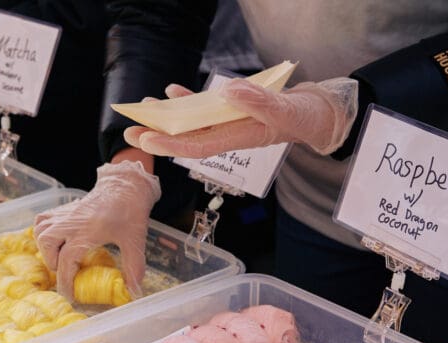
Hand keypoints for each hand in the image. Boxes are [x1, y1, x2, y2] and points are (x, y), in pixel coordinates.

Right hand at [34, 160, 160, 299]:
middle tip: (66, 270)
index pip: (66, 260)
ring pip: (40, 231)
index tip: (70, 295)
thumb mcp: (135, 240)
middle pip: (47, 243)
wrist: (126, 185)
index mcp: (87, 231)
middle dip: (53, 262)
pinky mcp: (64, 209)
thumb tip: (134, 291)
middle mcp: (71, 222)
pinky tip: (55, 239)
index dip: (65, 281)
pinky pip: (42, 220)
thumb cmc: (130, 212)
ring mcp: (66, 214)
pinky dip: (43, 232)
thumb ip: (134, 266)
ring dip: (46, 248)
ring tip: (59, 256)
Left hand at [126, 77, 358, 157]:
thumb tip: (228, 92)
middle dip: (159, 135)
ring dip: (168, 118)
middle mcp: (229, 134)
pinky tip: (171, 92)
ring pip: (192, 122)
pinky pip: (205, 108)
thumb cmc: (305, 117)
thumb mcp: (287, 110)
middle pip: (188, 137)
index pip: (198, 146)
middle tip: (130, 132)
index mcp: (239, 139)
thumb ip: (259, 102)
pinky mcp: (233, 111)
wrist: (318, 114)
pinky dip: (188, 101)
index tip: (147, 140)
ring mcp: (229, 123)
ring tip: (143, 110)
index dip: (171, 145)